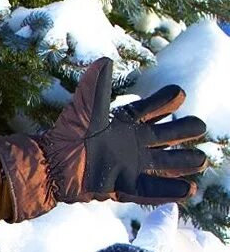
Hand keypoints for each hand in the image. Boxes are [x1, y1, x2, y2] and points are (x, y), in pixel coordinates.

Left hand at [40, 58, 207, 204]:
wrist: (49, 166)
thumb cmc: (66, 135)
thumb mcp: (83, 110)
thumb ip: (95, 87)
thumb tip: (105, 61)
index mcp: (122, 124)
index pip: (150, 110)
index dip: (165, 101)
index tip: (178, 94)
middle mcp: (129, 144)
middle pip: (164, 136)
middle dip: (183, 131)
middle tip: (199, 126)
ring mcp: (128, 166)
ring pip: (162, 163)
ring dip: (182, 162)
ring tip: (201, 160)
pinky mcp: (122, 186)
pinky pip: (149, 190)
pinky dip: (167, 190)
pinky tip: (187, 190)